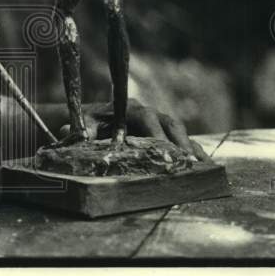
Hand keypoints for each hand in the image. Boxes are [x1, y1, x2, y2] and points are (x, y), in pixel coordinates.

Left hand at [60, 98, 210, 160]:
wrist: (92, 120)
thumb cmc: (89, 123)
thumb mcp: (84, 126)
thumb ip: (82, 129)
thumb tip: (68, 130)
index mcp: (129, 108)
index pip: (147, 118)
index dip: (156, 132)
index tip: (165, 148)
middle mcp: (148, 112)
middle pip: (169, 123)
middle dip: (180, 142)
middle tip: (190, 162)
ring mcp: (158, 122)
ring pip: (179, 132)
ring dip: (192, 147)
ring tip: (205, 167)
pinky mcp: (164, 133)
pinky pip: (182, 140)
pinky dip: (193, 151)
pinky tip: (206, 167)